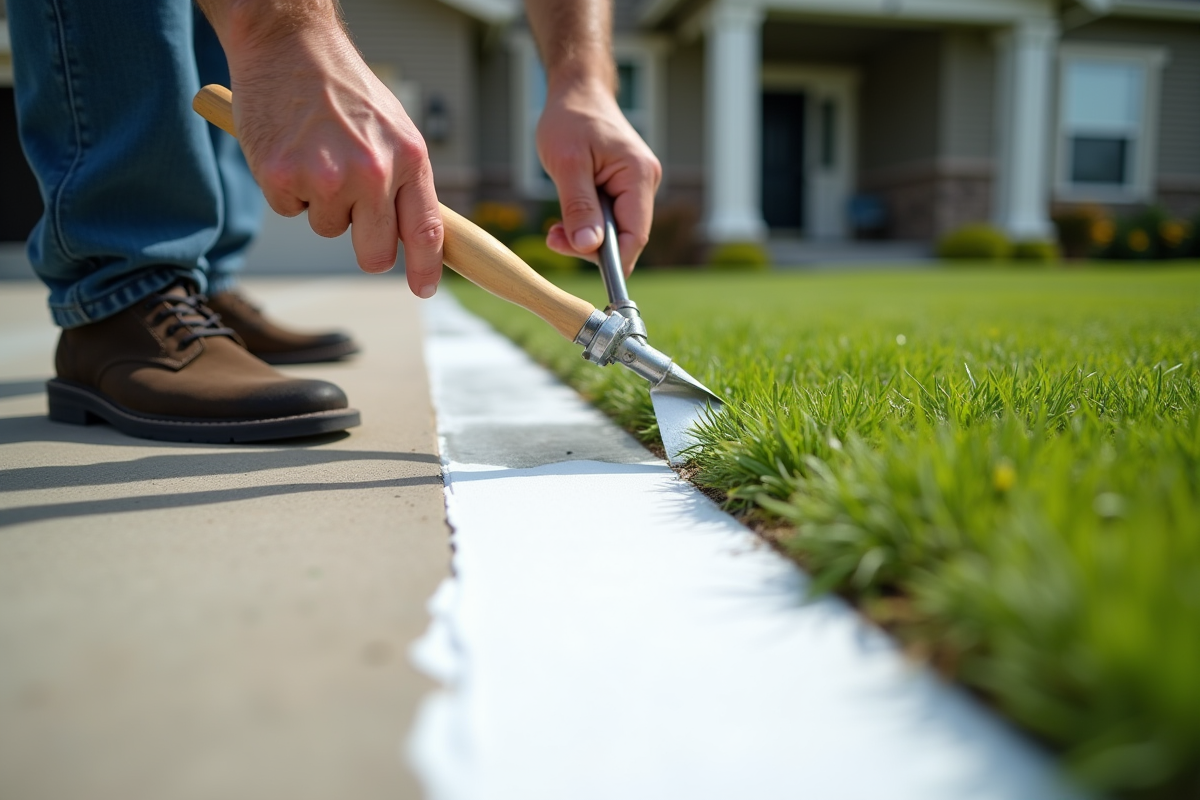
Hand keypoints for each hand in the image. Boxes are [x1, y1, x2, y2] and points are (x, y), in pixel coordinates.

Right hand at [221, 12, 442, 297]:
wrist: (290, 45)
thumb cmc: (344, 90)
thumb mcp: (394, 130)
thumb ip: (405, 182)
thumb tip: (414, 238)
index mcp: (409, 159)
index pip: (425, 231)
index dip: (426, 268)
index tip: (424, 290)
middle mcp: (372, 171)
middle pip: (374, 253)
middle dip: (366, 246)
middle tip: (350, 211)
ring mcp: (325, 177)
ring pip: (328, 229)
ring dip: (321, 203)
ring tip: (317, 152)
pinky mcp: (281, 177)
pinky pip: (289, 210)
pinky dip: (287, 188)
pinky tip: (291, 148)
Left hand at [536, 79, 661, 275]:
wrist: (577, 91)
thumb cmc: (570, 118)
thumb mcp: (567, 163)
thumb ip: (579, 207)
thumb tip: (589, 248)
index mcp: (639, 175)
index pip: (635, 235)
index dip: (613, 261)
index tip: (584, 270)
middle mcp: (645, 182)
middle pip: (626, 238)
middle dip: (590, 247)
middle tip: (553, 237)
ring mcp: (636, 186)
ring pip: (615, 231)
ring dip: (584, 236)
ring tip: (555, 226)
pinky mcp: (623, 188)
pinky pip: (609, 220)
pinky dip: (586, 224)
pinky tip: (566, 217)